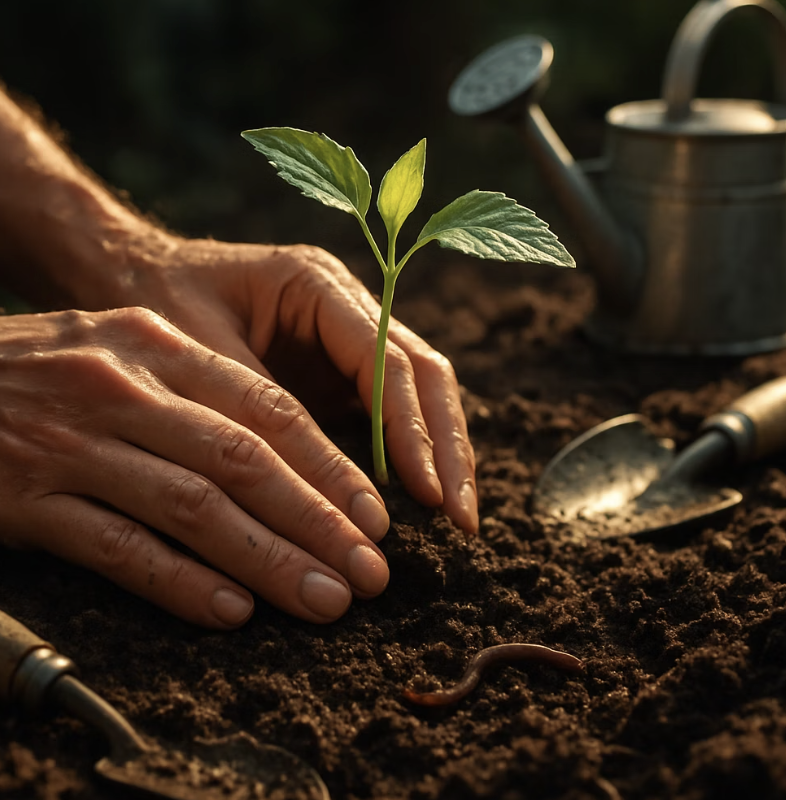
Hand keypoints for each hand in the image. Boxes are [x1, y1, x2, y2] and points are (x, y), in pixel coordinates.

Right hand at [0, 308, 390, 626]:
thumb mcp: (125, 351)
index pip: (268, 410)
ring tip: (324, 600)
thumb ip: (202, 393)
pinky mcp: (26, 498)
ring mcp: (72, 443)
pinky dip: (180, 582)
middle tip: (369, 574)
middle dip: (316, 523)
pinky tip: (232, 611)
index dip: (330, 468)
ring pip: (193, 507)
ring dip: (268, 560)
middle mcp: (121, 388)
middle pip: (243, 462)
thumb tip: (293, 461)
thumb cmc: (47, 370)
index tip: (374, 518)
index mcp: (158, 346)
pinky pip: (119, 548)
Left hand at [97, 236, 478, 534]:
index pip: (387, 360)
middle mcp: (347, 305)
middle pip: (423, 374)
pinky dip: (411, 454)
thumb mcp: (196, 351)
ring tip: (458, 518)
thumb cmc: (159, 303)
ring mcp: (349, 337)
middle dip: (446, 446)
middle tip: (462, 519)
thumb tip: (316, 488)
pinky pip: (392, 410)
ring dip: (442, 453)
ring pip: (420, 392)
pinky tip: (426, 499)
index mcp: (316, 284)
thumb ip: (258, 409)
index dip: (411, 430)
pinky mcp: (340, 369)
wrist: (134, 274)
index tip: (430, 494)